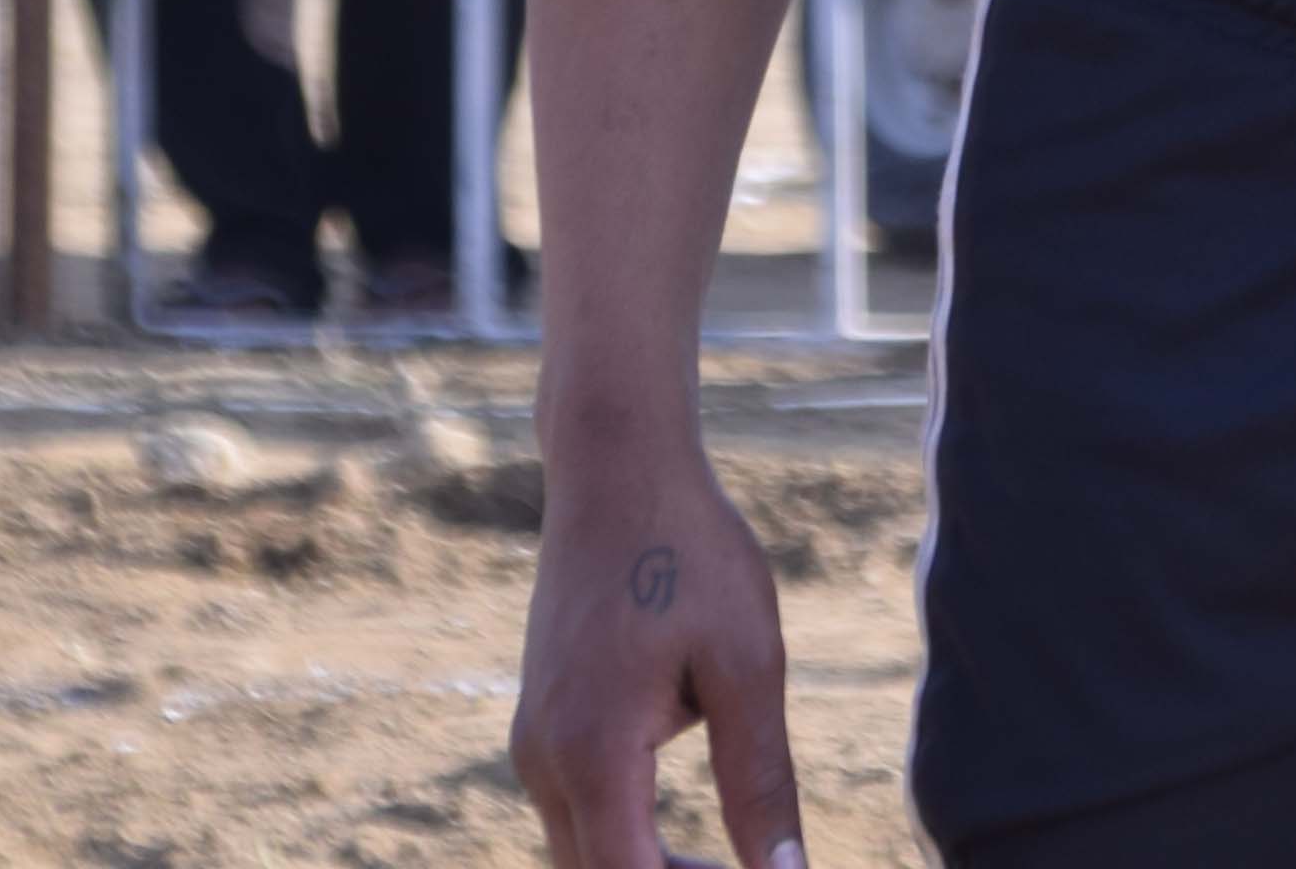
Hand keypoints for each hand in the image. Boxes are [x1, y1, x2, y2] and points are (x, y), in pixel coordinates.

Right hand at [512, 447, 806, 868]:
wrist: (616, 465)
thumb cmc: (691, 550)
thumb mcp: (747, 664)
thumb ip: (761, 781)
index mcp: (593, 750)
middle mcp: (545, 758)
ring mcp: (534, 741)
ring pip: (583, 856)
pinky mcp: (542, 723)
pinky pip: (578, 816)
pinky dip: (628, 844)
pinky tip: (690, 846)